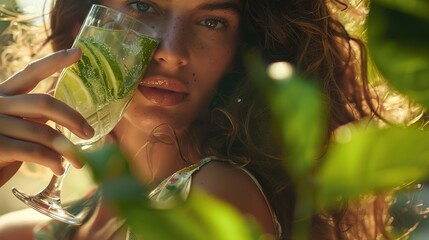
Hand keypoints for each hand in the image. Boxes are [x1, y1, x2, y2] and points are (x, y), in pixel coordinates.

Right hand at [0, 48, 93, 184]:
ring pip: (42, 131)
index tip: (79, 52)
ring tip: (79, 160)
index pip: (31, 72)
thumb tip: (58, 91)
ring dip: (66, 148)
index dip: (55, 61)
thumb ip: (32, 110)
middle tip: (89, 132)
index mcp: (3, 94)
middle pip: (44, 102)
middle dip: (72, 117)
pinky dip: (52, 160)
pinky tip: (59, 167)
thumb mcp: (15, 123)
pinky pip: (33, 151)